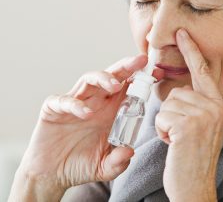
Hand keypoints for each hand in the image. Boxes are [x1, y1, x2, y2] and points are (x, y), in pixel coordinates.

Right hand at [10, 54, 163, 199]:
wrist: (52, 173)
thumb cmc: (81, 163)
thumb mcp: (104, 167)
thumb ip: (118, 162)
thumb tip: (129, 151)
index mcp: (110, 111)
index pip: (127, 88)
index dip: (141, 79)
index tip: (157, 74)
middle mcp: (95, 102)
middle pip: (111, 76)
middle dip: (126, 67)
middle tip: (140, 61)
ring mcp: (75, 103)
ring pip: (88, 80)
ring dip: (102, 78)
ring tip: (114, 86)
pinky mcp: (54, 109)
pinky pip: (64, 100)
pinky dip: (75, 103)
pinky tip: (86, 113)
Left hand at [155, 29, 222, 201]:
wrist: (194, 185)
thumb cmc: (192, 155)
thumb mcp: (201, 126)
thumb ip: (194, 104)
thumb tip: (177, 90)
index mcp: (217, 105)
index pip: (202, 71)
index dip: (191, 51)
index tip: (181, 32)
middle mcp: (215, 107)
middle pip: (177, 91)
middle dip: (171, 111)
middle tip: (180, 133)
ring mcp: (204, 116)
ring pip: (167, 103)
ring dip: (166, 122)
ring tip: (177, 139)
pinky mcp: (188, 125)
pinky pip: (162, 115)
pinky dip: (162, 130)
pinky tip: (173, 143)